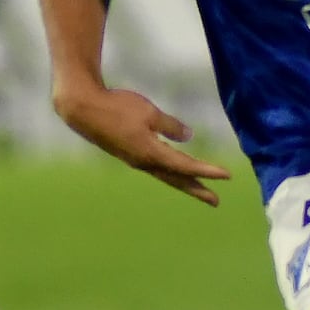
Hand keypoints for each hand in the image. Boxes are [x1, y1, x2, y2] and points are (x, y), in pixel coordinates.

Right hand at [52, 82, 229, 205]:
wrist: (83, 109)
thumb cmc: (117, 107)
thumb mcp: (149, 112)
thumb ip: (170, 126)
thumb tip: (189, 137)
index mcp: (151, 154)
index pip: (185, 166)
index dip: (207, 171)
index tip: (226, 176)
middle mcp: (144, 162)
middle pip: (176, 179)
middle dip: (197, 189)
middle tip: (216, 201)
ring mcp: (135, 159)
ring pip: (165, 174)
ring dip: (184, 181)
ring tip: (200, 189)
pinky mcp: (129, 153)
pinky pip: (155, 166)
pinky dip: (169, 171)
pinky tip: (174, 167)